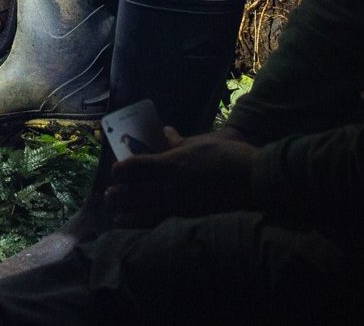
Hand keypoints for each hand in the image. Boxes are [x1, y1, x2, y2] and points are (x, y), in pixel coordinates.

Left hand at [106, 126, 259, 226]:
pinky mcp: (191, 220)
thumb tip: (164, 132)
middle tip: (108, 196)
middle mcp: (171, 187)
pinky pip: (162, 226)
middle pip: (134, 193)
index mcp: (172, 164)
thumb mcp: (202, 143)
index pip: (136, 167)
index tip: (115, 171)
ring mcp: (180, 207)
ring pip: (144, 214)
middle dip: (118, 195)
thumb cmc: (229, 156)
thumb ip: (179, 141)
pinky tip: (141, 231)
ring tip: (117, 218)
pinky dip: (147, 229)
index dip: (121, 170)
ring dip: (127, 216)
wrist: (255, 180)